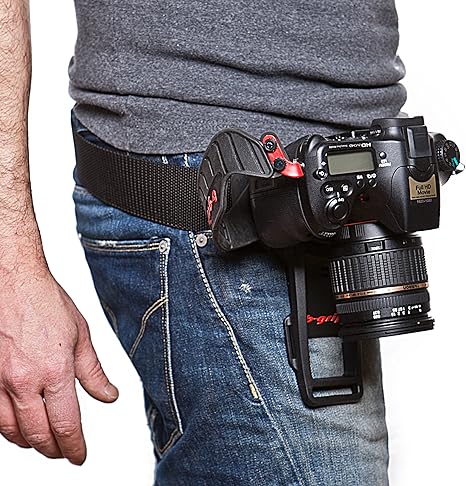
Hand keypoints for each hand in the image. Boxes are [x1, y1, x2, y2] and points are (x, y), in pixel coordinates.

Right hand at [0, 264, 118, 464]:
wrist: (14, 282)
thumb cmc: (46, 303)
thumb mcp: (81, 336)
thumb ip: (93, 372)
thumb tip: (108, 396)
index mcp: (54, 372)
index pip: (66, 425)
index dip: (74, 447)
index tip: (79, 456)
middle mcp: (24, 382)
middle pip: (38, 435)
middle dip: (54, 450)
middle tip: (64, 453)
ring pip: (11, 431)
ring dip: (29, 443)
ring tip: (43, 444)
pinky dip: (7, 428)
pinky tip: (17, 427)